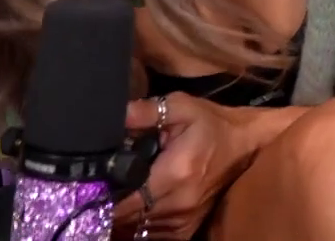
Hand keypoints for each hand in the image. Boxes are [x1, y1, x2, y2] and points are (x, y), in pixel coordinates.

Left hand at [111, 93, 256, 239]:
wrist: (244, 143)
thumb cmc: (211, 123)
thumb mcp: (181, 106)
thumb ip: (147, 111)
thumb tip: (116, 116)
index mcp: (174, 174)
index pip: (124, 201)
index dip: (102, 196)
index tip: (90, 184)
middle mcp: (178, 203)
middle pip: (127, 218)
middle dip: (110, 204)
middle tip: (100, 186)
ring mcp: (183, 220)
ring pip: (137, 228)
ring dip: (125, 215)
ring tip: (118, 194)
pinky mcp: (187, 228)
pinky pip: (152, 234)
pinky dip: (141, 223)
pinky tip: (138, 205)